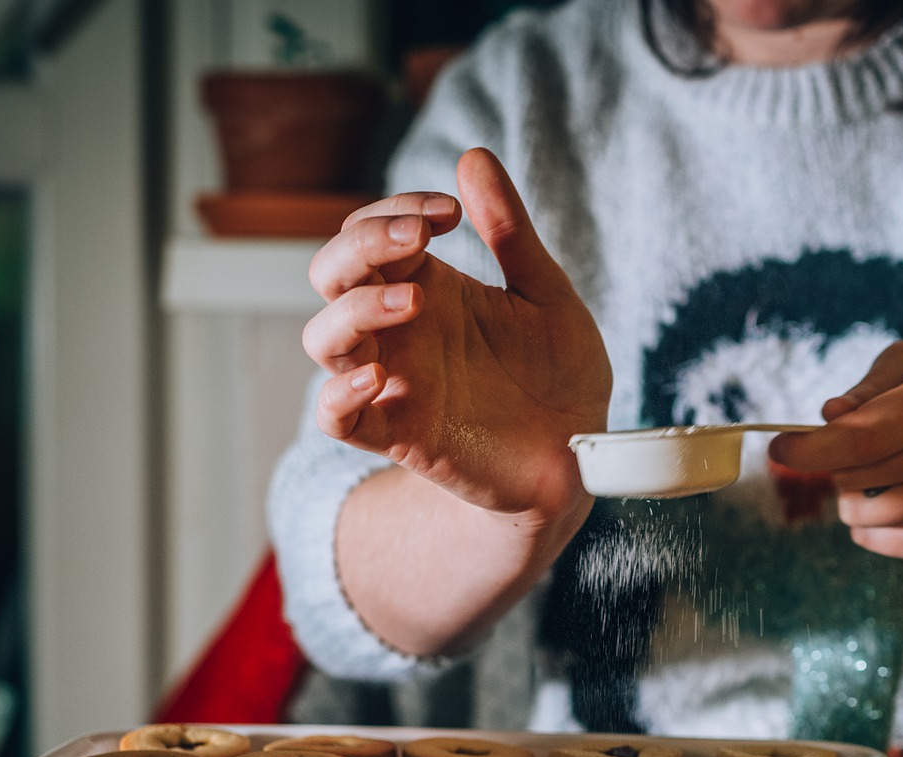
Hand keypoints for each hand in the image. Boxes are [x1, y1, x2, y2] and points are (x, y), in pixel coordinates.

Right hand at [302, 148, 609, 520]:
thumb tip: (474, 156)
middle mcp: (400, 330)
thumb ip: (511, 232)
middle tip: (420, 240)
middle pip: (331, 273)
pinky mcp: (398, 433)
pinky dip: (339, 395)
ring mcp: (394, 380)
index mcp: (426, 286)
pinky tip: (380, 376)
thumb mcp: (546, 294)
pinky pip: (334, 416)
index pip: (372, 231)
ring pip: (324, 338)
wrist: (578, 455)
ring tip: (415, 302)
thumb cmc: (560, 374)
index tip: (452, 211)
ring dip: (355, 310)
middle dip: (362, 244)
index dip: (395, 209)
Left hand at [769, 342, 902, 560]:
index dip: (811, 447)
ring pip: (862, 512)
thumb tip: (831, 417)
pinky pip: (878, 541)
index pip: (865, 435)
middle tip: (850, 452)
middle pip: (856, 476)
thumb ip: (869, 386)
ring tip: (880, 475)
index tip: (780, 448)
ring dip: (851, 496)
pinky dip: (869, 525)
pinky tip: (896, 500)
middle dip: (833, 465)